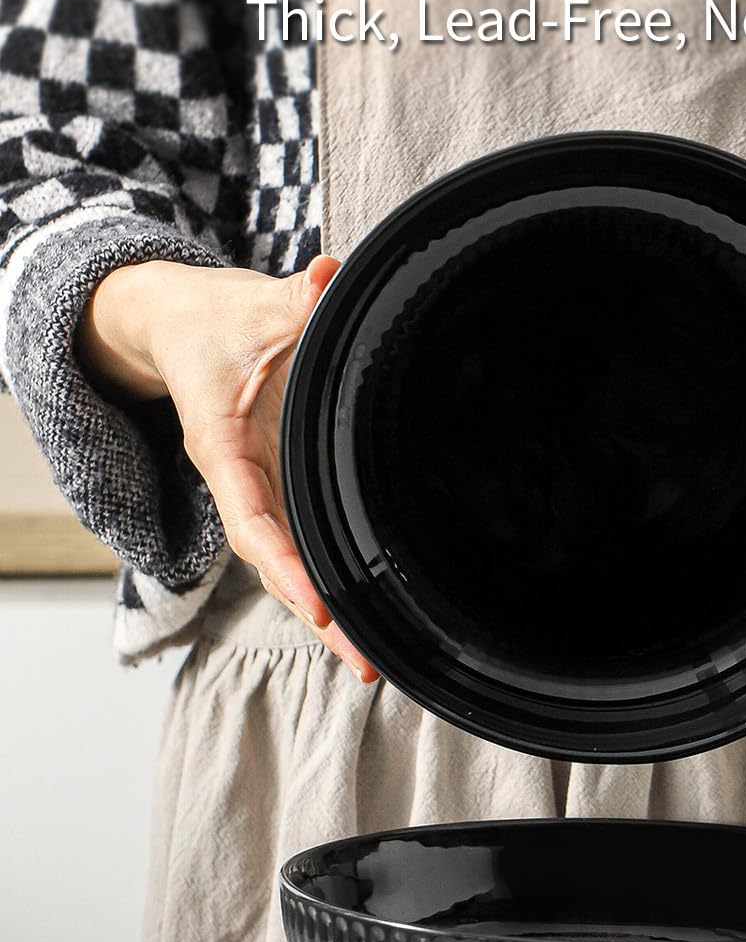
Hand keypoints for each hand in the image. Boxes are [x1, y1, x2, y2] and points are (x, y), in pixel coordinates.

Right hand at [78, 256, 378, 682]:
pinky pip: (304, 541)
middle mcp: (241, 481)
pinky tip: (368, 610)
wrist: (178, 324)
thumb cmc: (213, 318)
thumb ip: (294, 299)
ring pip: (292, 563)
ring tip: (371, 663)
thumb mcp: (250, 305)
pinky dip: (332, 577)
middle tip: (366, 666)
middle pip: (277, 564)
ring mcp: (259, 490)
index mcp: (224, 449)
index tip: (319, 606)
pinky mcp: (278, 486)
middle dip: (318, 616)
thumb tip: (328, 276)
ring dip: (329, 612)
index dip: (287, 566)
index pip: (255, 520)